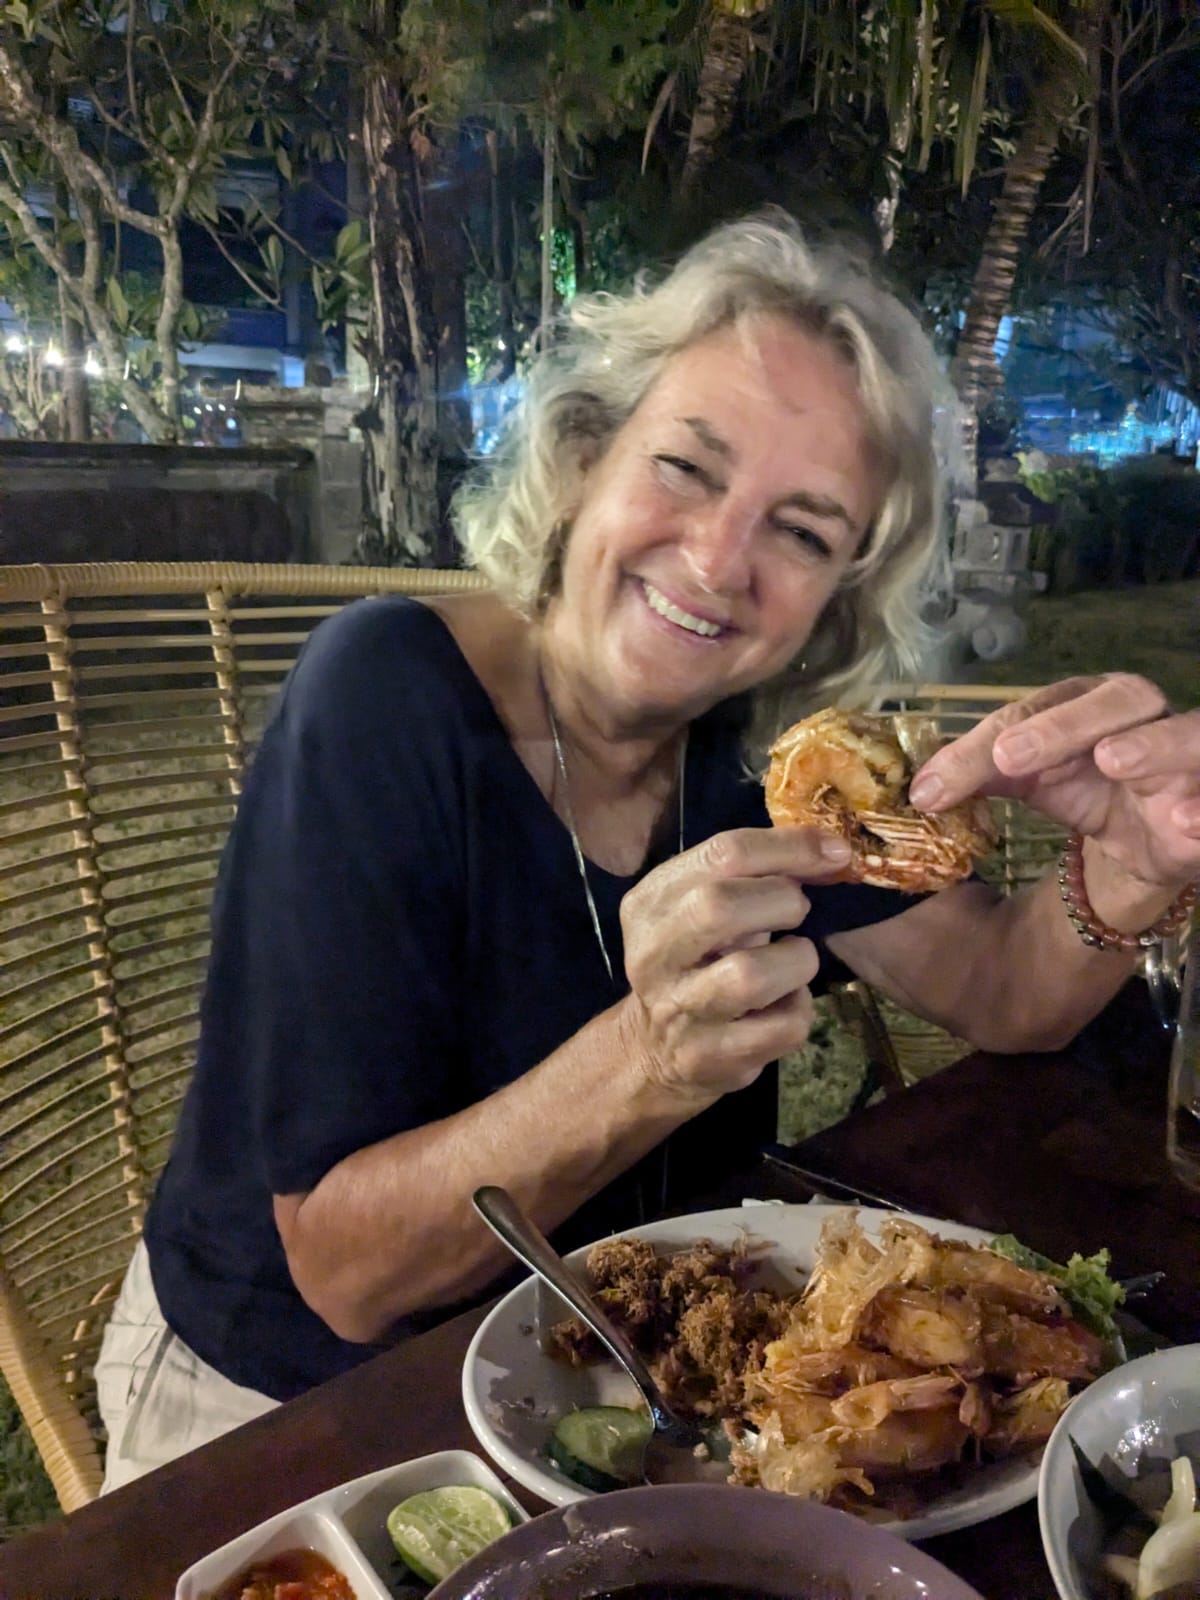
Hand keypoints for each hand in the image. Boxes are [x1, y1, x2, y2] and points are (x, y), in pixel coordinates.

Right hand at [617, 826, 851, 1100]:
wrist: (654, 1050)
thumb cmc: (697, 962)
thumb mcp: (703, 908)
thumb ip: (753, 875)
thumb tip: (831, 852)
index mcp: (651, 902)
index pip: (722, 854)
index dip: (790, 847)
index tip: (836, 853)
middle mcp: (653, 953)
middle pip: (719, 906)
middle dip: (782, 902)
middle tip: (797, 912)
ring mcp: (678, 1009)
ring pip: (749, 975)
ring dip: (796, 961)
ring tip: (793, 960)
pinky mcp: (708, 1057)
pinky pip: (780, 1027)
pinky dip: (799, 1009)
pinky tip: (785, 1004)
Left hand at [908, 674, 1199, 891]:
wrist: (1142, 838)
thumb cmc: (1086, 787)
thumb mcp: (1026, 778)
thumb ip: (978, 774)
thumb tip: (922, 793)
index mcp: (1090, 699)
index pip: (1035, 711)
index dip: (991, 744)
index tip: (958, 776)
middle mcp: (1144, 715)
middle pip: (1114, 703)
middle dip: (1063, 726)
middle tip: (1013, 757)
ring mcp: (1187, 755)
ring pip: (1185, 736)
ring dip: (1152, 746)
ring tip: (1113, 761)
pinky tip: (1181, 820)